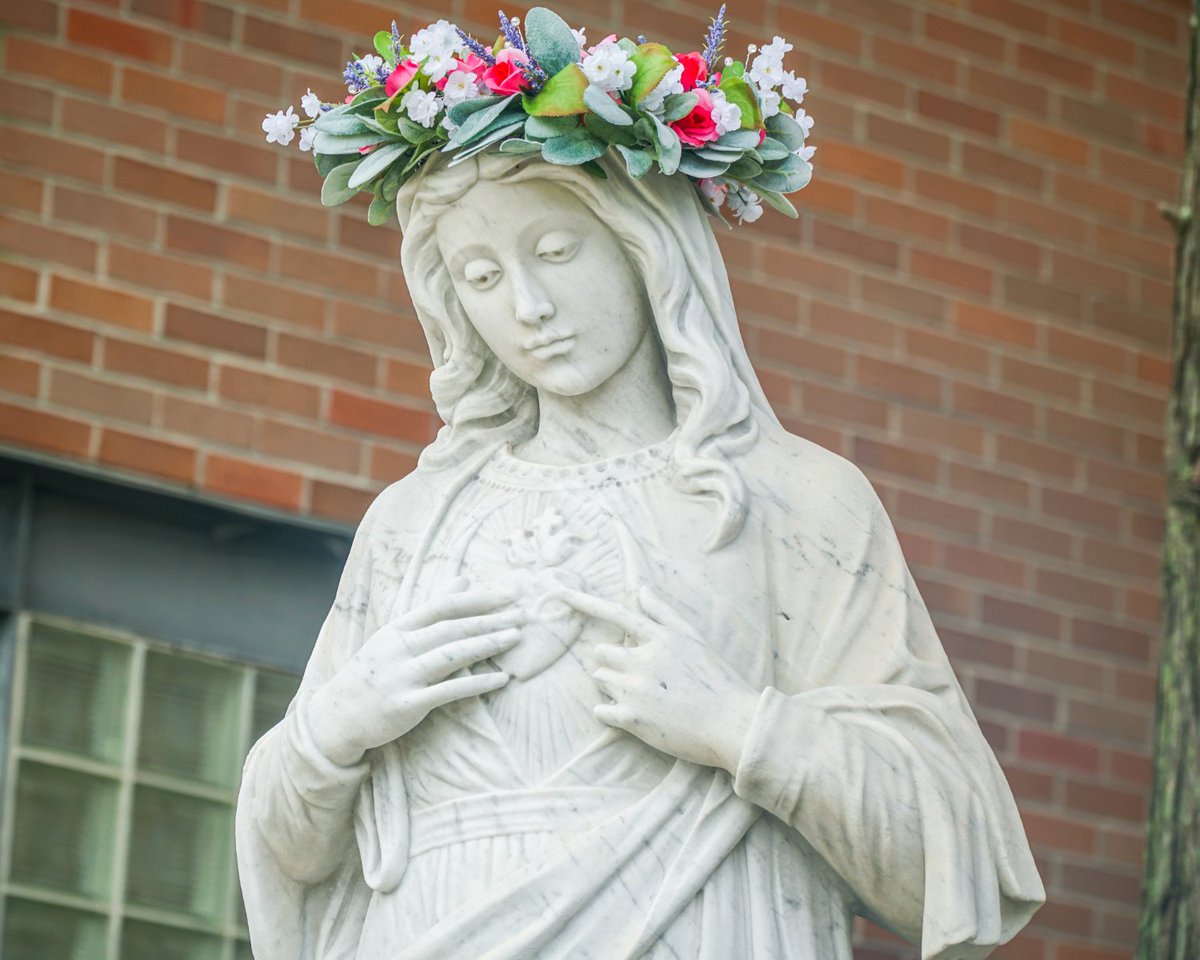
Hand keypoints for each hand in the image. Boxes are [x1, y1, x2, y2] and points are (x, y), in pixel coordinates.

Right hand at [304, 586, 523, 765]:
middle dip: (490, 619)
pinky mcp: (407, 705)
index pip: (443, 606)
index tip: (509, 594)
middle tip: (523, 614)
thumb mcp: (396, 635)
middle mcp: (399, 648)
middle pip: (452, 628)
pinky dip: (477, 684)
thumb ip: (432, 608)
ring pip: (452, 655)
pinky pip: (448, 691)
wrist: (336, 716)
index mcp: (398, 628)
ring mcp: (402, 676)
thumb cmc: (374, 672)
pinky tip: (501, 678)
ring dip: (487, 644)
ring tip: (516, 637)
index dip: (478, 599)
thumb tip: (463, 579)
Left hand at [553, 585, 759, 775]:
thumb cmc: (717, 681)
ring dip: (612, 687)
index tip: (557, 591)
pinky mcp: (632, 720)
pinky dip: (610, 713)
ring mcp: (635, 690)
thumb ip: (664, 614)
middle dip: (613, 663)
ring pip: (601, 679)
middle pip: (602, 653)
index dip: (584, 602)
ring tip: (644, 699)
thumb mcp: (694, 640)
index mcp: (660, 639)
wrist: (731, 725)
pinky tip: (634, 717)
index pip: (617, 614)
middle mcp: (643, 660)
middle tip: (638, 678)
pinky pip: (601, 710)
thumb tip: (641, 589)